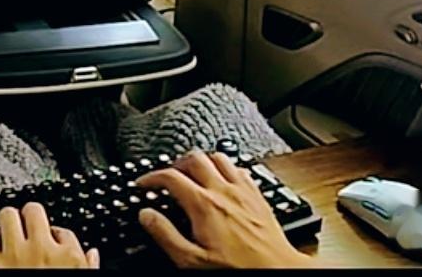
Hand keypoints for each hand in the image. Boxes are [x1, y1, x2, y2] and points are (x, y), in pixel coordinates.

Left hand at [0, 202, 98, 268]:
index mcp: (69, 258)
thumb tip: (92, 255)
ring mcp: (14, 254)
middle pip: (34, 210)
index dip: (57, 234)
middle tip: (27, 223)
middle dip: (30, 216)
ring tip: (7, 228)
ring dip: (6, 222)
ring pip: (6, 215)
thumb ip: (87, 266)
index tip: (53, 238)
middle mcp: (42, 250)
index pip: (65, 231)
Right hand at [134, 151, 315, 268]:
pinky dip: (226, 168)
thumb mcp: (192, 260)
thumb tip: (147, 216)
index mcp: (203, 205)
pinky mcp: (258, 194)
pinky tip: (223, 180)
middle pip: (194, 158)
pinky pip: (240, 168)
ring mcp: (243, 190)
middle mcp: (223, 191)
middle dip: (175, 164)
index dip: (152, 177)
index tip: (144, 184)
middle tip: (167, 176)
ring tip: (193, 173)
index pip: (170, 176)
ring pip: (218, 157)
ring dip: (202, 161)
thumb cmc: (238, 268)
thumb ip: (166, 235)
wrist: (277, 270)